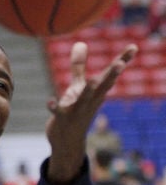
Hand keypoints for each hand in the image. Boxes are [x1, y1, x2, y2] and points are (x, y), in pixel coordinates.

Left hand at [46, 40, 136, 183]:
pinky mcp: (62, 119)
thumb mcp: (77, 87)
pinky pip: (58, 112)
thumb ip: (79, 66)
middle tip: (120, 63)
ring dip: (89, 91)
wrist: (67, 142)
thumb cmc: (74, 111)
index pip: (110, 75)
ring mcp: (77, 111)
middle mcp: (90, 101)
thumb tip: (80, 42)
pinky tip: (50, 101)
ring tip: (94, 80)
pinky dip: (54, 107)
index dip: (122, 61)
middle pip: (103, 87)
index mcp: (96, 93)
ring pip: (84, 100)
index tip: (134, 46)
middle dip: (111, 76)